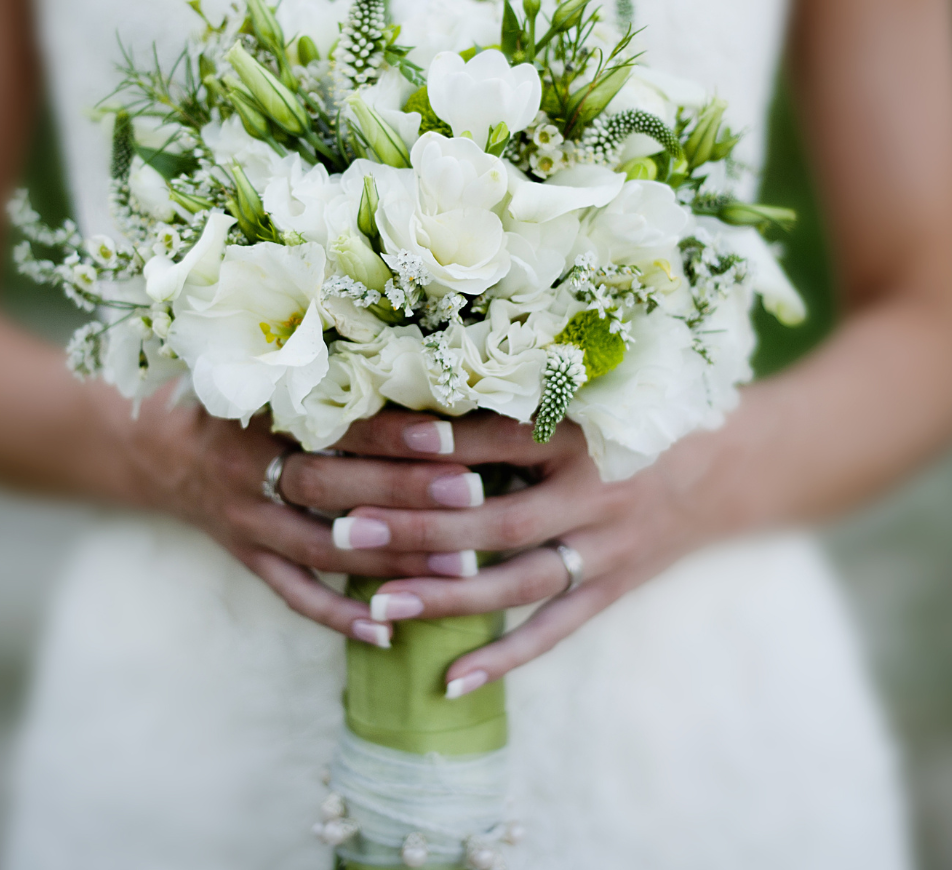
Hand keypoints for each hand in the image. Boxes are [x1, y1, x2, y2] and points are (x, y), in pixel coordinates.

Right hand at [120, 390, 489, 645]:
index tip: (448, 436)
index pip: (331, 426)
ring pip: (322, 552)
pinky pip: (293, 596)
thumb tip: (411, 352)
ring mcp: (246, 523)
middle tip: (472, 494)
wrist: (159, 447)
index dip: (388, 433)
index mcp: (255, 414)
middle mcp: (247, 472)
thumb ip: (320, 367)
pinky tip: (389, 634)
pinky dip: (339, 617)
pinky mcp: (248, 558)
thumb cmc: (231, 396)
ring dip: (391, 562)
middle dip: (403, 493)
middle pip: (331, 489)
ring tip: (461, 568)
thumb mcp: (258, 368)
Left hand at [331, 409, 722, 691]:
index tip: (368, 442)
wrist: (728, 464)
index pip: (494, 440)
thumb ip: (519, 405)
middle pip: (497, 519)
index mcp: (584, 434)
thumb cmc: (638, 418)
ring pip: (519, 582)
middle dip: (420, 527)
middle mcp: (595, 493)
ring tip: (381, 603)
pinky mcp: (614, 589)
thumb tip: (425, 408)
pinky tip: (450, 679)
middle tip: (348, 531)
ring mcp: (607, 549)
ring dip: (448, 595)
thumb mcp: (590, 396)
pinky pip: (555, 629)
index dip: (434, 443)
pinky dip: (505, 657)